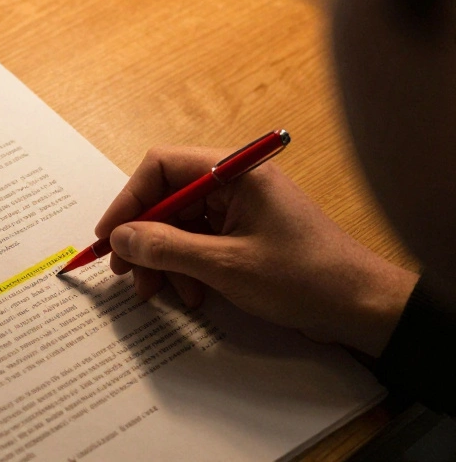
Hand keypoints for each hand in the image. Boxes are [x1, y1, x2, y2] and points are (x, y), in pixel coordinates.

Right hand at [95, 146, 417, 356]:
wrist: (363, 308)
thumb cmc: (304, 278)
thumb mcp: (225, 265)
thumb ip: (166, 248)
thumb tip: (121, 237)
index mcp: (236, 171)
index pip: (162, 166)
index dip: (129, 200)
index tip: (110, 236)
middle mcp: (236, 183)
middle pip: (167, 198)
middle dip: (144, 238)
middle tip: (126, 272)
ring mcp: (242, 209)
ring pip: (180, 225)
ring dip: (165, 260)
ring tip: (159, 293)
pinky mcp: (247, 235)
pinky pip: (201, 243)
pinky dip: (188, 268)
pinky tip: (192, 295)